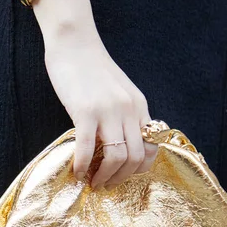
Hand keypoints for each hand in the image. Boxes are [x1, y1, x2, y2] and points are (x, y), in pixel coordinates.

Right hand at [43, 27, 157, 189]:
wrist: (74, 42)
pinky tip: (76, 170)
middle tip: (106, 184)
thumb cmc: (92, 67)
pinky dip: (82, 165)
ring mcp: (108, 111)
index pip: (151, 147)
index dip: (138, 168)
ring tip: (92, 181)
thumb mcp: (119, 91)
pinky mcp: (85, 111)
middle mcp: (129, 110)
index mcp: (139, 106)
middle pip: (136, 158)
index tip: (123, 175)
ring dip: (104, 176)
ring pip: (117, 157)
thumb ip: (123, 113)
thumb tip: (118, 142)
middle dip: (121, 178)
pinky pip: (87, 148)